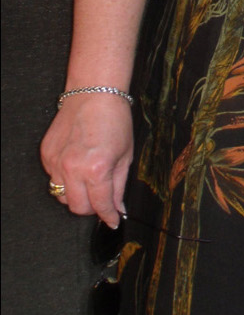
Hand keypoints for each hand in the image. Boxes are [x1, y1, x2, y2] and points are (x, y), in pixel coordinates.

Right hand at [40, 95, 133, 225]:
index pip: (100, 205)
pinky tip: (77, 165)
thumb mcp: (125, 156)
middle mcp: (73, 169)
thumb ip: (119, 186)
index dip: (109, 216)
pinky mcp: (46, 155)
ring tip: (89, 181)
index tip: (113, 221)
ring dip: (76, 195)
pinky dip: (65, 178)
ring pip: (61, 196)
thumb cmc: (114, 120)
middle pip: (77, 207)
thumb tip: (118, 208)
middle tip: (102, 199)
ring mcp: (56, 162)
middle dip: (92, 208)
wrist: (93, 94)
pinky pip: (53, 178)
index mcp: (97, 170)